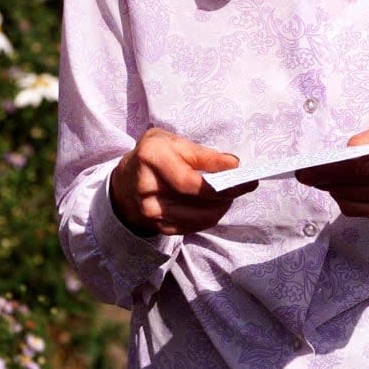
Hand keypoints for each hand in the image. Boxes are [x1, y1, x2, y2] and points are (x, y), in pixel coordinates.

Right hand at [110, 128, 256, 235]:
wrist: (123, 181)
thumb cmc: (153, 155)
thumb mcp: (172, 141)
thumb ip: (201, 154)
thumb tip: (232, 164)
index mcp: (151, 157)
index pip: (189, 179)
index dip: (217, 180)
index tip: (240, 172)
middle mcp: (147, 187)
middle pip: (195, 200)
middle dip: (226, 194)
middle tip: (245, 185)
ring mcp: (149, 211)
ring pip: (196, 217)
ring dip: (220, 207)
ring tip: (231, 195)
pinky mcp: (156, 226)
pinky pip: (190, 227)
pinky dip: (208, 217)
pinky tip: (216, 205)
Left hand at [296, 117, 368, 226]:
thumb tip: (349, 150)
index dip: (359, 161)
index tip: (331, 161)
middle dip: (334, 175)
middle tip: (306, 172)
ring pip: (363, 195)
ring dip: (335, 188)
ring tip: (314, 179)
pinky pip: (365, 211)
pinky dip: (344, 201)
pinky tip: (332, 190)